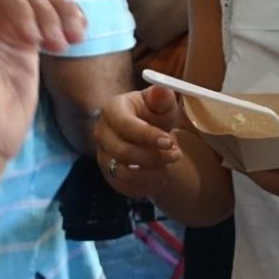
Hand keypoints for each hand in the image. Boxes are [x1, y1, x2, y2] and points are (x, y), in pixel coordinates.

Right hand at [93, 85, 184, 199]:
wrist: (149, 136)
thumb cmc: (154, 115)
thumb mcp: (162, 104)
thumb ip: (162, 97)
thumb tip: (162, 90)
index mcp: (112, 110)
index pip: (125, 125)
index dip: (148, 135)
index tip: (169, 142)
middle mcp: (101, 133)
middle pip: (123, 152)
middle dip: (154, 156)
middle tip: (176, 155)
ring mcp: (103, 156)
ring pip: (123, 173)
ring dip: (151, 173)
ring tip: (168, 166)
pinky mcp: (109, 175)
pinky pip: (125, 188)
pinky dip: (146, 186)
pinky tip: (160, 177)